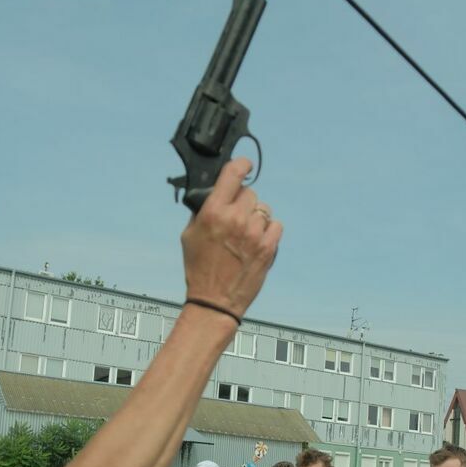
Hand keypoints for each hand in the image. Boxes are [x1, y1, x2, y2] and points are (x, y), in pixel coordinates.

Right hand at [181, 158, 282, 320]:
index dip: (241, 165)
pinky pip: (276, 225)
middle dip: (243, 202)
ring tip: (245, 236)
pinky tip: (256, 243)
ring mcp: (254, 233)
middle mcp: (235, 219)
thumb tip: (215, 192)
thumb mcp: (189, 235)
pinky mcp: (268, 247)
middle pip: (250, 193)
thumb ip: (203, 210)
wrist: (215, 300)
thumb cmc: (200, 268)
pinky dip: (268, 232)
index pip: (232, 174)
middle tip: (236, 219)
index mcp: (213, 212)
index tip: (245, 166)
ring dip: (256, 219)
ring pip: (263, 210)